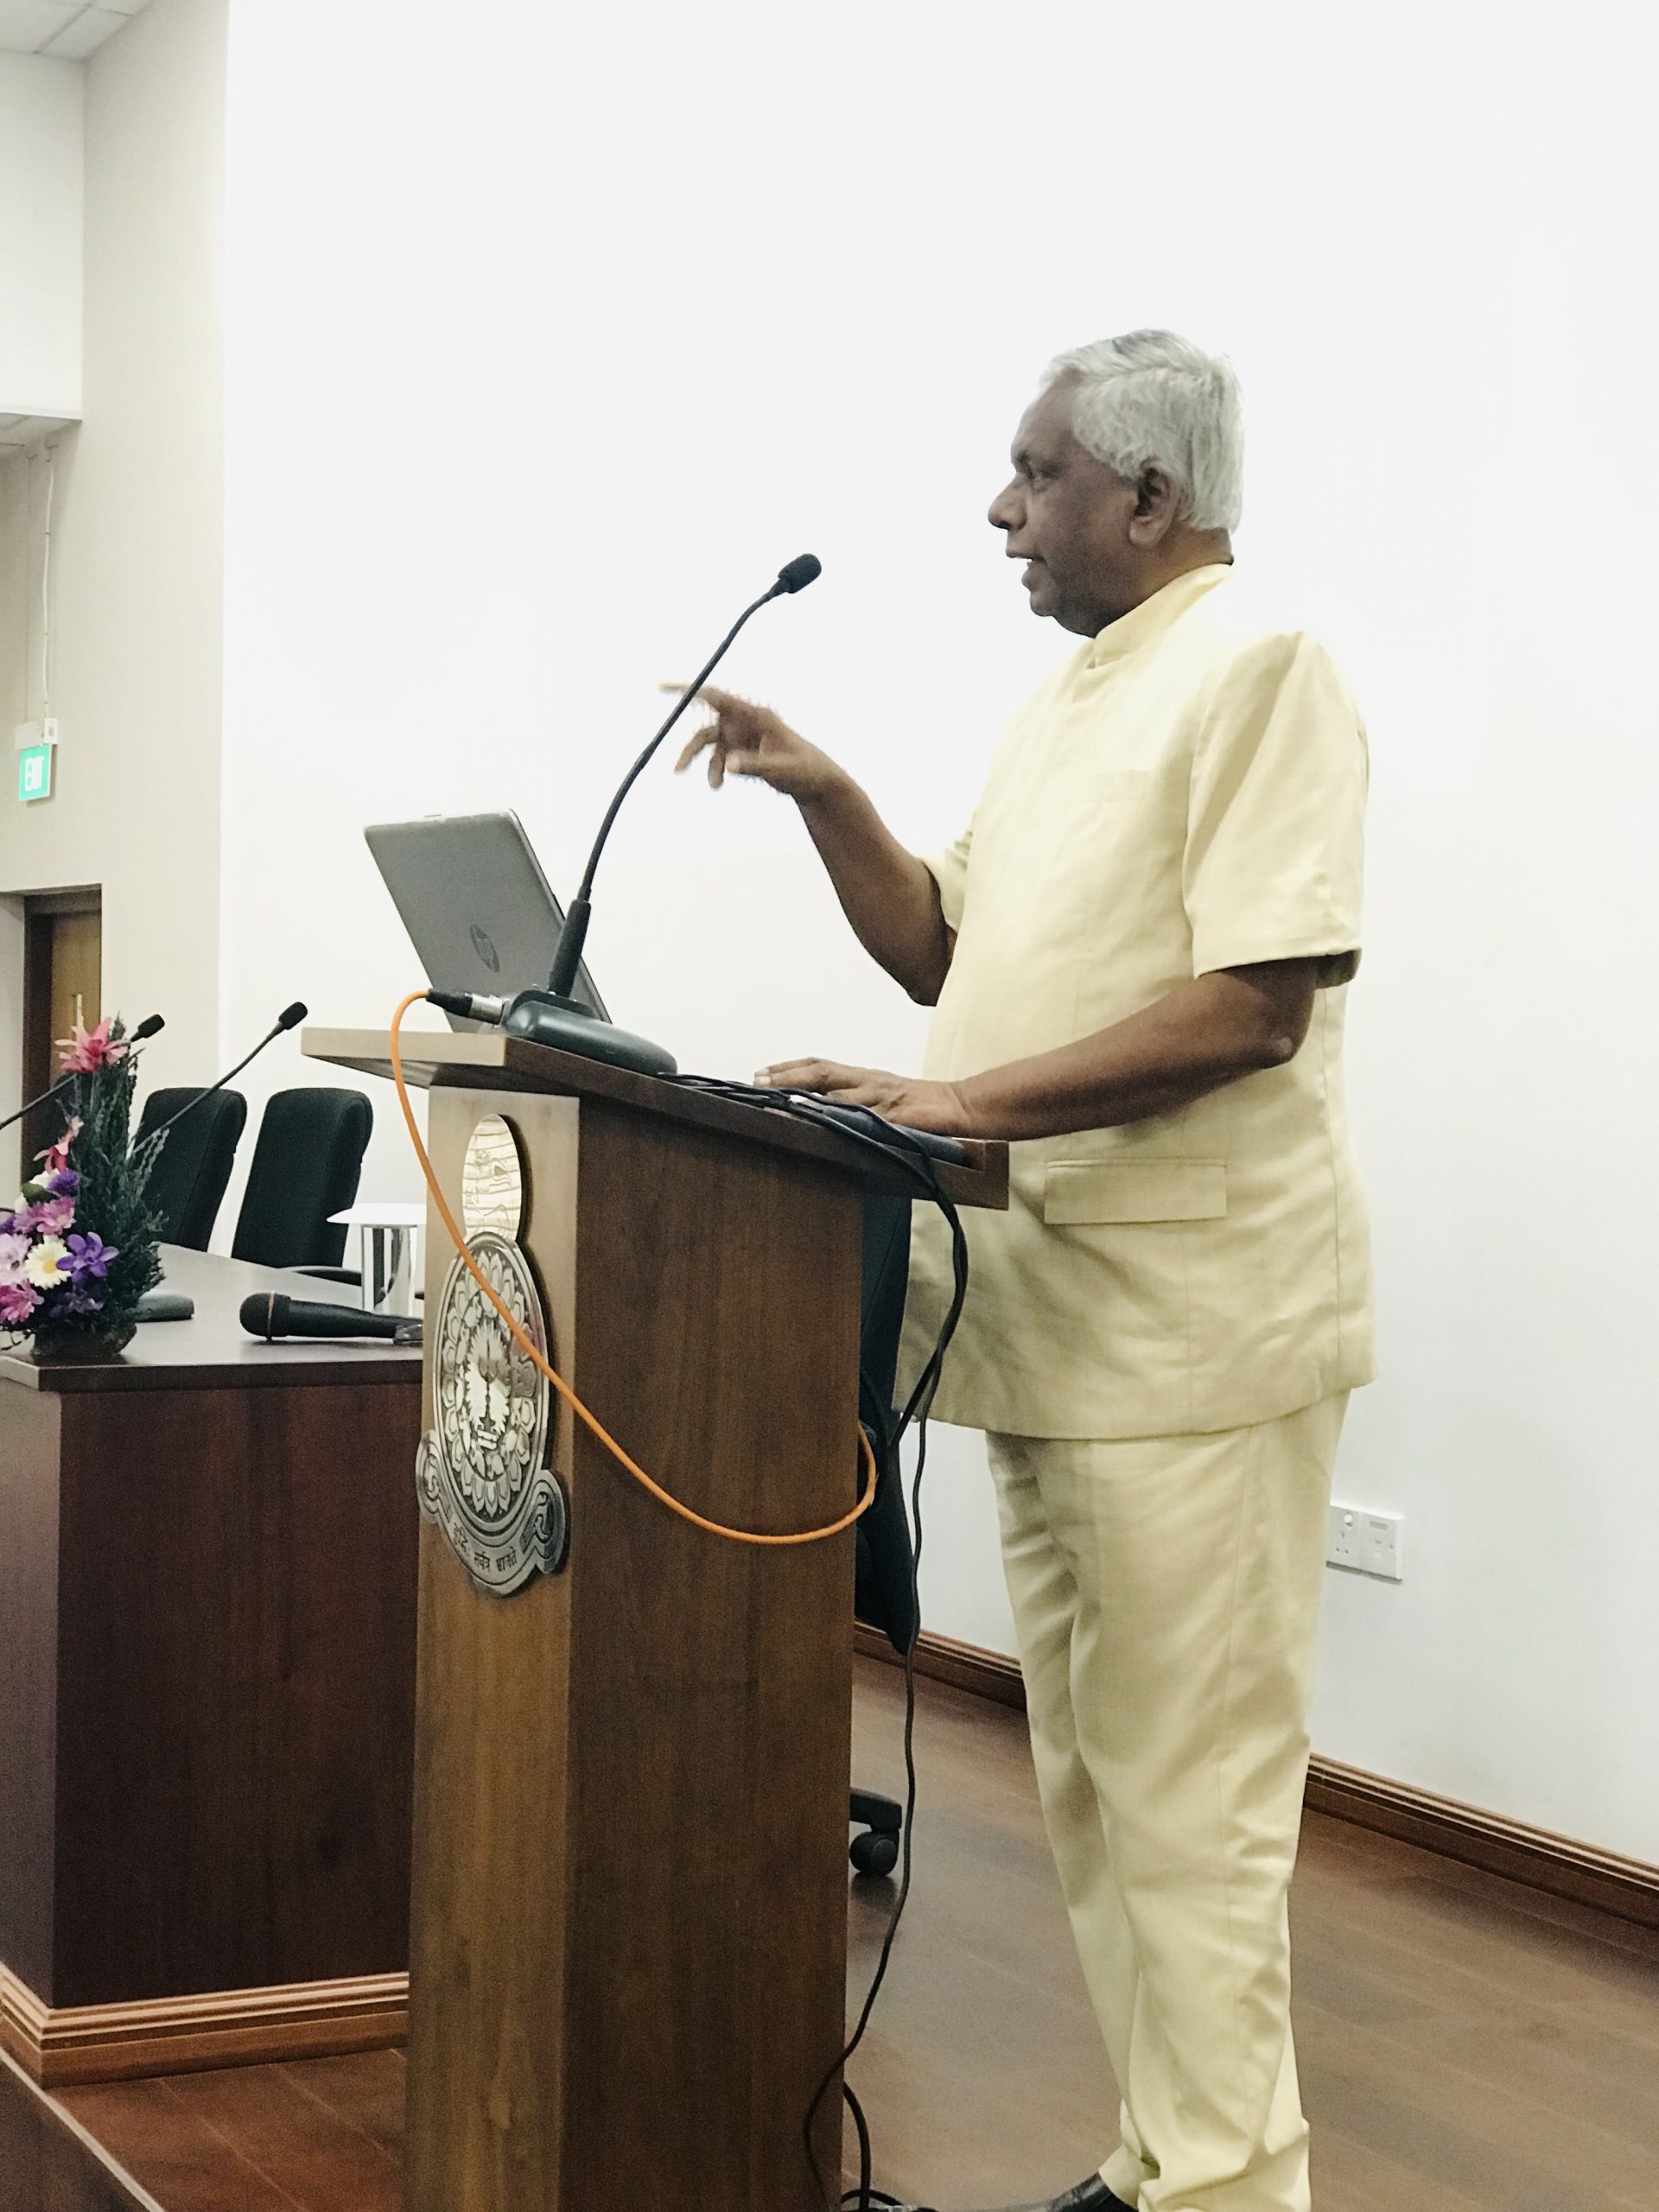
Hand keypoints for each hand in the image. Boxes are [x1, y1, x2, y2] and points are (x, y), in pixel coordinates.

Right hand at [671, 686, 846, 801]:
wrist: (816, 781)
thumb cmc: (806, 770)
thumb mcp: (782, 770)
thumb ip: (755, 766)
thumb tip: (729, 765)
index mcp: (756, 715)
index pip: (716, 696)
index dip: (688, 690)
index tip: (662, 687)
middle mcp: (745, 721)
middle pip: (707, 727)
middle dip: (691, 748)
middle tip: (677, 770)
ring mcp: (742, 735)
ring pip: (710, 744)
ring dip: (703, 764)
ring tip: (713, 787)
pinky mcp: (742, 749)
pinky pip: (718, 757)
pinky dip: (716, 770)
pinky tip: (719, 785)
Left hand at [757, 1058, 973, 1135]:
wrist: (961, 1106)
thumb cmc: (920, 1106)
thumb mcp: (883, 1099)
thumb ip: (854, 1104)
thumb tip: (815, 1113)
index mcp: (864, 1076)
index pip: (819, 1065)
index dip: (788, 1067)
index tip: (758, 1073)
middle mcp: (869, 1081)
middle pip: (822, 1072)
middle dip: (787, 1077)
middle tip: (758, 1083)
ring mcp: (883, 1098)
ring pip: (840, 1095)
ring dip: (808, 1098)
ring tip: (779, 1103)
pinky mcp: (899, 1116)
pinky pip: (869, 1119)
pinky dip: (846, 1121)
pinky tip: (827, 1125)